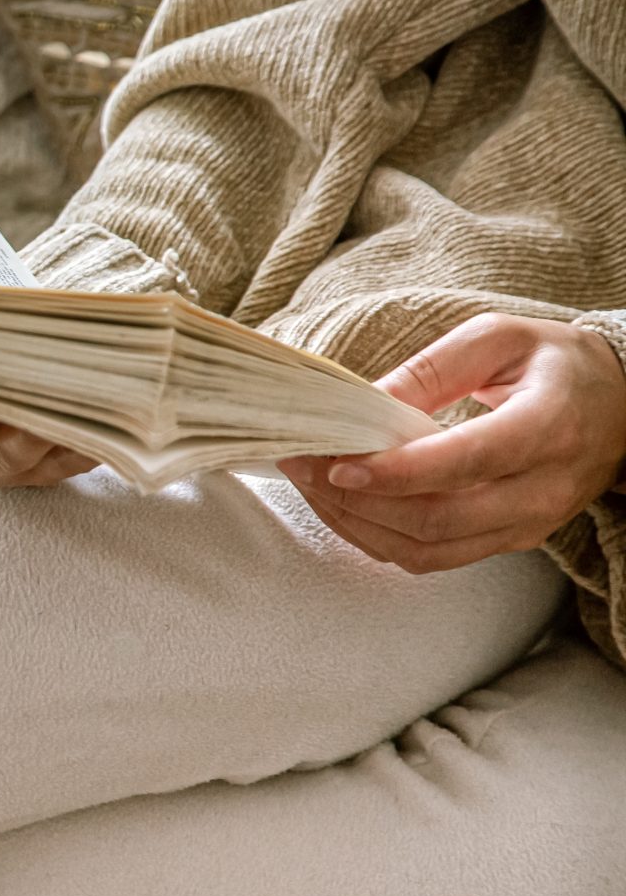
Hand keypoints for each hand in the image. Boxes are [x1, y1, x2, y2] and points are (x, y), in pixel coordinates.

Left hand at [280, 313, 625, 573]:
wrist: (620, 406)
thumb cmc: (555, 364)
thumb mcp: (498, 339)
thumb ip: (431, 368)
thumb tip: (362, 404)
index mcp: (547, 427)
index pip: (465, 462)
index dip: (395, 471)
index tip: (337, 462)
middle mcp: (543, 488)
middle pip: (438, 519)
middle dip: (356, 500)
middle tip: (301, 467)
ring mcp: (528, 524)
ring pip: (429, 550)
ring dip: (358, 524)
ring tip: (310, 486)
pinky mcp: (509, 541)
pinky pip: (434, 557)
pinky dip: (378, 538)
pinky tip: (344, 505)